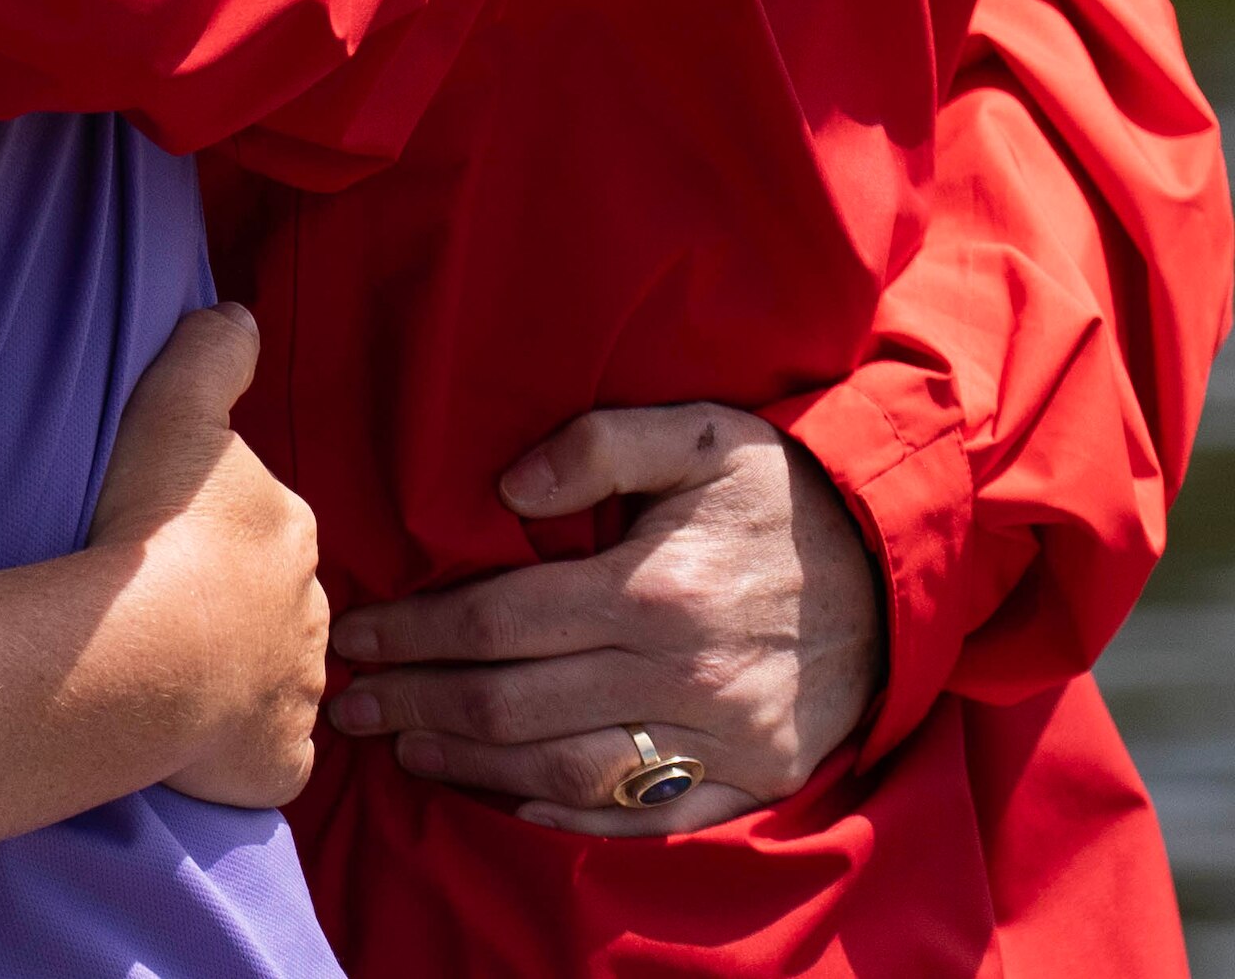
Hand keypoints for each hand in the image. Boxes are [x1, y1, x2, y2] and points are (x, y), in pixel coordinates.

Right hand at [84, 304, 326, 807]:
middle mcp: (310, 616)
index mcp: (290, 535)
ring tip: (175, 674)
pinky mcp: (276, 761)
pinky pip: (266, 755)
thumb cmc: (157, 531)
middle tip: (172, 610)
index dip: (224, 538)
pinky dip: (240, 750)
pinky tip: (197, 739)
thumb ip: (210, 355)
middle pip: (277, 608)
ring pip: (274, 681)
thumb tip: (240, 312)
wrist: (146, 652)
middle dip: (239, 610)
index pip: (269, 532)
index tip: (177, 543)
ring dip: (236, 678)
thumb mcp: (174, 411)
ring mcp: (297, 695)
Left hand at [326, 402, 878, 834]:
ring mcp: (720, 738)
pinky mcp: (751, 778)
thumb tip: (507, 487)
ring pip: (563, 769)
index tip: (356, 636)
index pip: (495, 623)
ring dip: (471, 765)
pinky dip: (566, 816)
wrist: (901, 564)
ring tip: (405, 747)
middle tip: (349, 704)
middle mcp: (682, 675)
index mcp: (655, 589)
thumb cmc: (781, 494)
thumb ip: (596, 444)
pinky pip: (643, 815)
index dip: (413, 634)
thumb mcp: (698, 435)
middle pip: (512, 705)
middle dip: (416, 705)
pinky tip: (503, 800)